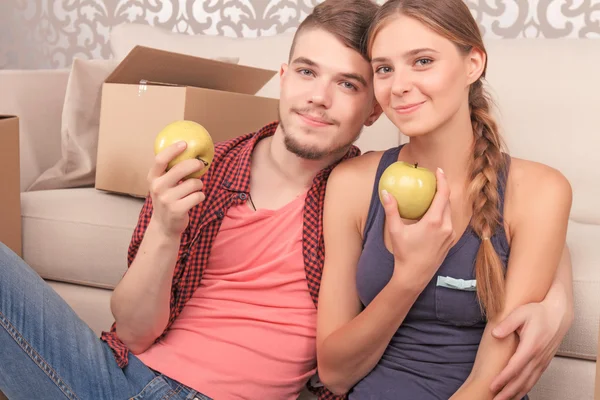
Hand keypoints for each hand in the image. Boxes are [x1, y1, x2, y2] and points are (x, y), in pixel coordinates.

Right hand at [147, 141, 206, 236]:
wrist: (164, 226)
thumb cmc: (167, 199)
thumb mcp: (162, 184)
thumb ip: (170, 171)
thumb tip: (188, 150)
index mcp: (153, 178)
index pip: (160, 159)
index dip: (173, 150)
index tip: (184, 143)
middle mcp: (158, 188)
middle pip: (181, 168)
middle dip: (195, 164)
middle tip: (201, 164)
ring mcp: (167, 200)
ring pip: (194, 183)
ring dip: (199, 185)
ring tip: (195, 188)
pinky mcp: (178, 210)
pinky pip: (198, 196)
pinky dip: (201, 196)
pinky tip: (196, 199)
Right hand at [381, 167, 455, 285]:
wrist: (414, 276)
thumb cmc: (404, 254)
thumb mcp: (395, 230)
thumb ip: (391, 210)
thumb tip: (386, 193)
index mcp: (434, 222)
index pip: (443, 195)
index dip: (442, 180)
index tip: (439, 171)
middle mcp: (446, 227)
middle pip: (448, 202)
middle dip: (442, 190)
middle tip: (433, 182)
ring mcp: (450, 235)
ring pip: (449, 212)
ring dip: (443, 203)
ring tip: (433, 197)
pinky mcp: (450, 242)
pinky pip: (449, 222)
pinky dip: (443, 214)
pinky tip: (433, 214)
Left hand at [489, 300, 569, 399]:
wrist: (559, 315)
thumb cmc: (538, 312)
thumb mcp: (521, 313)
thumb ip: (507, 323)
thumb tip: (495, 334)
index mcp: (531, 346)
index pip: (515, 366)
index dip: (503, 378)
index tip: (492, 385)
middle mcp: (538, 357)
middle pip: (521, 379)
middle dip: (508, 391)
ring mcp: (542, 361)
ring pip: (529, 382)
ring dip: (516, 393)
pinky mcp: (544, 362)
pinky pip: (534, 379)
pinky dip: (525, 388)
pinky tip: (517, 393)